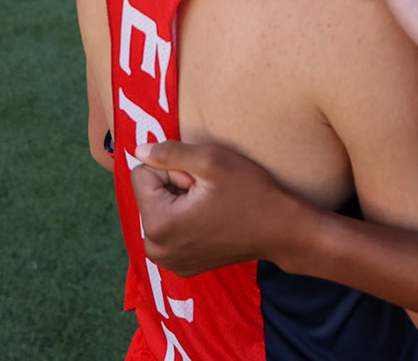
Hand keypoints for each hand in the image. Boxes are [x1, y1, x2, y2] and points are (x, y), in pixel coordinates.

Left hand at [132, 140, 312, 276]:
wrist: (281, 229)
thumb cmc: (250, 192)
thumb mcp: (211, 160)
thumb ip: (168, 152)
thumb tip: (137, 151)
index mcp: (158, 224)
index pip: (142, 174)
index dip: (173, 170)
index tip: (200, 182)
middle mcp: (156, 248)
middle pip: (149, 195)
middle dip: (174, 187)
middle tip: (209, 194)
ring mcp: (168, 261)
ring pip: (159, 210)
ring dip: (180, 203)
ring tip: (212, 207)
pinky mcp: (179, 265)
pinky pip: (169, 229)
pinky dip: (186, 221)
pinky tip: (212, 221)